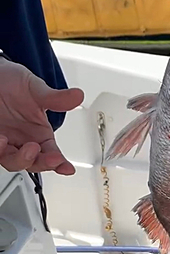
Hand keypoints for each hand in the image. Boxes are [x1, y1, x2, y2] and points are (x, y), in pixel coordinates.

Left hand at [0, 57, 83, 174]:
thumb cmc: (13, 84)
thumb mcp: (36, 89)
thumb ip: (56, 98)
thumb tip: (77, 96)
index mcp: (39, 135)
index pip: (52, 154)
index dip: (60, 164)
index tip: (67, 168)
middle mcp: (23, 142)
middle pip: (33, 163)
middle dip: (37, 161)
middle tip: (35, 149)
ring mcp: (6, 142)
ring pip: (12, 161)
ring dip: (15, 157)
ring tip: (8, 141)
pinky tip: (0, 139)